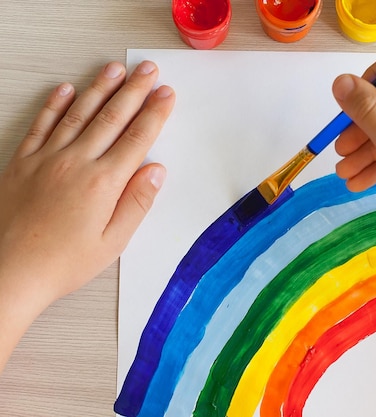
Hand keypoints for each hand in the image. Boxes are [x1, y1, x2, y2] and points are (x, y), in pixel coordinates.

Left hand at [0, 61, 174, 312]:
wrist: (8, 273)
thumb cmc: (62, 263)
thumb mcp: (112, 242)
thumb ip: (136, 203)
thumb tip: (156, 171)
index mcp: (102, 183)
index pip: (137, 139)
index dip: (155, 113)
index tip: (166, 94)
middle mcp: (76, 163)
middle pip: (112, 118)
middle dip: (134, 90)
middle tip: (148, 70)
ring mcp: (46, 159)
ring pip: (79, 113)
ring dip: (100, 88)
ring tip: (116, 69)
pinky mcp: (23, 162)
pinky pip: (41, 125)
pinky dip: (55, 105)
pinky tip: (66, 89)